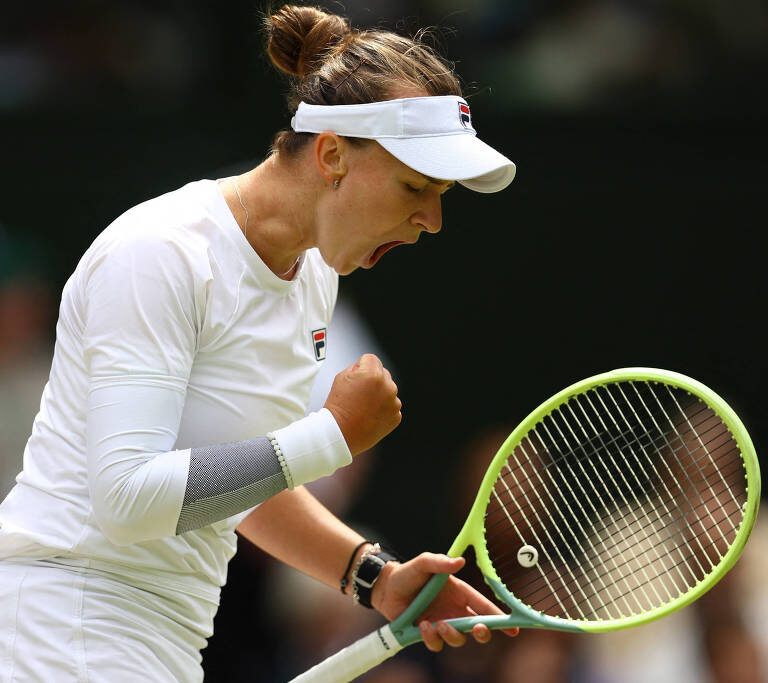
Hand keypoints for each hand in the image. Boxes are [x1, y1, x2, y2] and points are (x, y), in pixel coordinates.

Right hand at [324, 354, 401, 455]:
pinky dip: (382, 410)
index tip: (355, 379)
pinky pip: (390, 406)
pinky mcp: (396, 416)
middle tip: (358, 394)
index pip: (371, 359)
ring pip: (388, 391)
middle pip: (382, 374)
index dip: (360, 367)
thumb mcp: (341, 377)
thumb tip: (367, 367)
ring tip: (363, 407)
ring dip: (379, 395)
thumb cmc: (338, 406)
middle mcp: (388, 387)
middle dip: (373, 380)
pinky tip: (369, 416)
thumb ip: (358, 367)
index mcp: (373, 374)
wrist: (339, 434)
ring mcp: (394, 403)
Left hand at [371, 553, 518, 651]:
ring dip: (453, 635)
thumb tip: (459, 562)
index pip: (484, 606)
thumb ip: (440, 562)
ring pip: (459, 639)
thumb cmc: (408, 573)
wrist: (386, 587)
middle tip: (478, 629)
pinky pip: (437, 644)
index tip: (514, 628)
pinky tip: (422, 624)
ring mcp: (442, 623)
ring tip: (439, 624)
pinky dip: (432, 638)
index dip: (500, 618)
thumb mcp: (424, 562)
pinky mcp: (427, 634)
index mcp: (459, 593)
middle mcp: (453, 610)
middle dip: (483, 632)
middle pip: (477, 628)